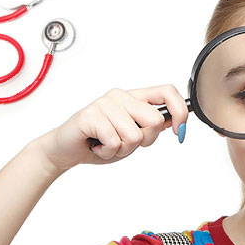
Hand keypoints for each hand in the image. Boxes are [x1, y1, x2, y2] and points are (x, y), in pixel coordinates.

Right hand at [35, 85, 189, 172]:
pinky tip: (97, 146)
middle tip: (125, 144)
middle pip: (154, 120)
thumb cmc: (98, 142)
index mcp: (133, 98)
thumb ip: (149, 128)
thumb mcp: (131, 136)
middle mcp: (120, 96)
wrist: (65, 150)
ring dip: (122, 150)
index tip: (178, 131)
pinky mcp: (91, 116)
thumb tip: (171, 122)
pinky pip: (115, 142)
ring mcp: (105, 104)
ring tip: (107, 145)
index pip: (167, 92)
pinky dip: (107, 152)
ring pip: (135, 136)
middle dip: (145, 141)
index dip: (179, 111)